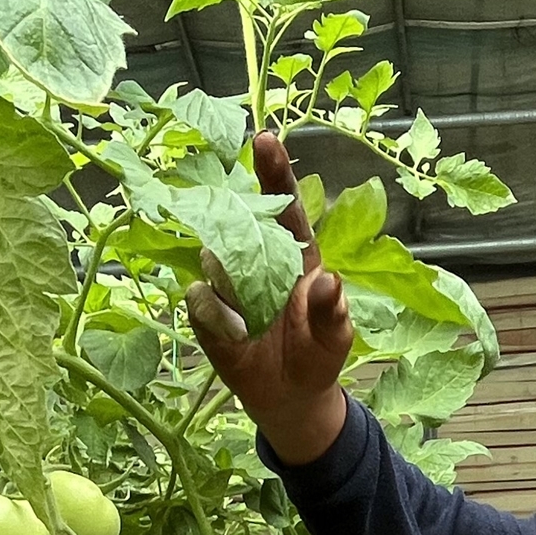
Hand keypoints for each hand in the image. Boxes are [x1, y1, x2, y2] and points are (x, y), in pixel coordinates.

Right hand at [182, 132, 353, 464]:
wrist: (290, 395)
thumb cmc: (318, 354)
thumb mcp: (336, 336)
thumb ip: (332, 311)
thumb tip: (329, 283)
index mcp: (295, 252)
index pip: (284, 204)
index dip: (274, 171)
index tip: (265, 139)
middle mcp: (257, 258)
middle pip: (238, 220)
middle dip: (232, 212)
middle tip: (239, 229)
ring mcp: (227, 283)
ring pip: (215, 258)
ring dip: (231, 283)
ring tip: (253, 322)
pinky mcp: (206, 312)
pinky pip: (199, 298)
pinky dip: (216, 314)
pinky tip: (237, 335)